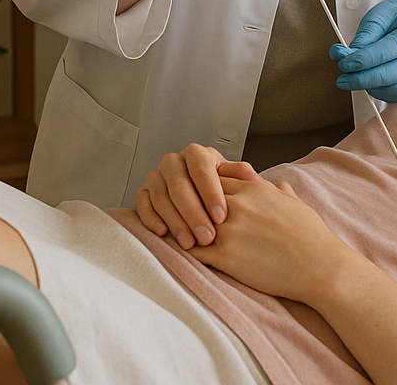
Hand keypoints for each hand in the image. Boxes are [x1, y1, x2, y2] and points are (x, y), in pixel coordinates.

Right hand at [135, 143, 261, 248]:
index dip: (211, 193)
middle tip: (207, 236)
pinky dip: (151, 219)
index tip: (221, 216)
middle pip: (180, 185)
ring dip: (175, 221)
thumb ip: (241, 177)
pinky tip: (163, 233)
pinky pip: (142, 204)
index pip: (202, 169)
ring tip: (189, 243)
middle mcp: (174, 161)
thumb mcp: (232, 180)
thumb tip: (254, 179)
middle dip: (194, 213)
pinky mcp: (143, 192)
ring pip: (161, 197)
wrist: (199, 196)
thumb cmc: (218, 189)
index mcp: (197, 154)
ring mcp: (156, 176)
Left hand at [190, 176, 353, 303]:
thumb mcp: (293, 201)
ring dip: (182, 228)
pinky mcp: (226, 257)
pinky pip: (193, 252)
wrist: (319, 265)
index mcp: (252, 187)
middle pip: (195, 196)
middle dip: (186, 205)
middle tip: (177, 214)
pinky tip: (181, 255)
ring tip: (174, 234)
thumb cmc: (310, 234)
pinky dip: (185, 251)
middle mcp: (237, 204)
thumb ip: (278, 190)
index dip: (201, 188)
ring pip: (189, 222)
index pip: (211, 178)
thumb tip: (278, 184)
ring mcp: (229, 231)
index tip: (196, 197)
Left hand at [330, 0, 396, 102]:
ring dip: (375, 89)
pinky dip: (385, 94)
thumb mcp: (378, 15)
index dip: (367, 59)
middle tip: (343, 79)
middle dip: (367, 79)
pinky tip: (371, 85)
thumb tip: (343, 57)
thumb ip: (364, 36)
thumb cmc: (396, 16)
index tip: (344, 64)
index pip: (393, 47)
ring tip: (356, 80)